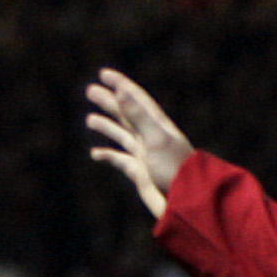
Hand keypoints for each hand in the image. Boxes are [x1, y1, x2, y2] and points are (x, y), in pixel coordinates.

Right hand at [86, 68, 193, 220]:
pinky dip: (108, 156)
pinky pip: (120, 161)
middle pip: (126, 114)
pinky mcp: (140, 173)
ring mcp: (146, 155)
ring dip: (107, 127)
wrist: (187, 202)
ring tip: (90, 120)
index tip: (104, 74)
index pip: (137, 98)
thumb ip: (138, 115)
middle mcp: (151, 137)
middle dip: (109, 102)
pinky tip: (96, 154)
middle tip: (90, 91)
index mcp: (157, 125)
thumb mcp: (156, 138)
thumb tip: (120, 90)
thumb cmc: (175, 168)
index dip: (121, 85)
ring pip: (122, 136)